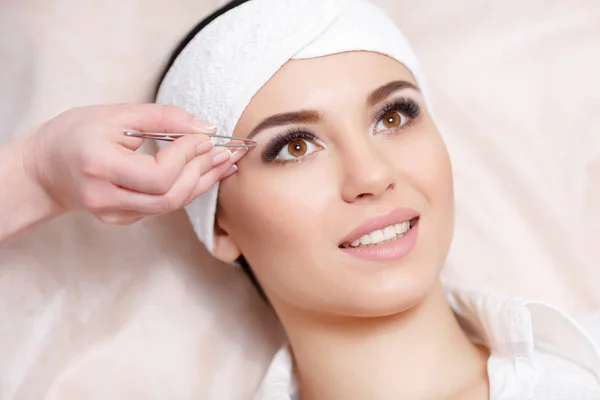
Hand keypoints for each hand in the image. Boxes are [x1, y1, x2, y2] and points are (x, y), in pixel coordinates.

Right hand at [21, 104, 246, 224]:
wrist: (44, 169)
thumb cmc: (76, 134)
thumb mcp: (116, 113)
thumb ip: (163, 118)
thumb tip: (207, 129)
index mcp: (99, 166)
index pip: (157, 175)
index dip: (187, 156)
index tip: (205, 137)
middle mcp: (106, 197)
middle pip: (169, 196)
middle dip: (203, 172)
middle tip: (228, 151)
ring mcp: (115, 214)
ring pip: (170, 205)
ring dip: (203, 183)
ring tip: (226, 162)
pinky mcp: (124, 219)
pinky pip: (163, 206)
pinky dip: (188, 188)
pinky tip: (206, 173)